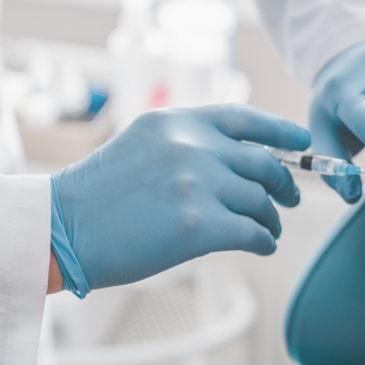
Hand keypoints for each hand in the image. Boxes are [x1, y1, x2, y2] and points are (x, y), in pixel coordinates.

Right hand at [50, 104, 309, 293]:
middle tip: (289, 200)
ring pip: (261, 201)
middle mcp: (192, 146)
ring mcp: (197, 184)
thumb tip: (239, 165)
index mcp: (177, 122)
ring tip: (269, 231)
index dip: (281, 130)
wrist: (62, 228)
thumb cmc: (98, 197)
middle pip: (263, 164)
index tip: (301, 141)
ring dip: (271, 219)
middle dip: (284, 184)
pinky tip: (263, 247)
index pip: (244, 118)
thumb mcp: (142, 147)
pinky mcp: (199, 226)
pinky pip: (253, 232)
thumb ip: (188, 146)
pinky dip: (265, 241)